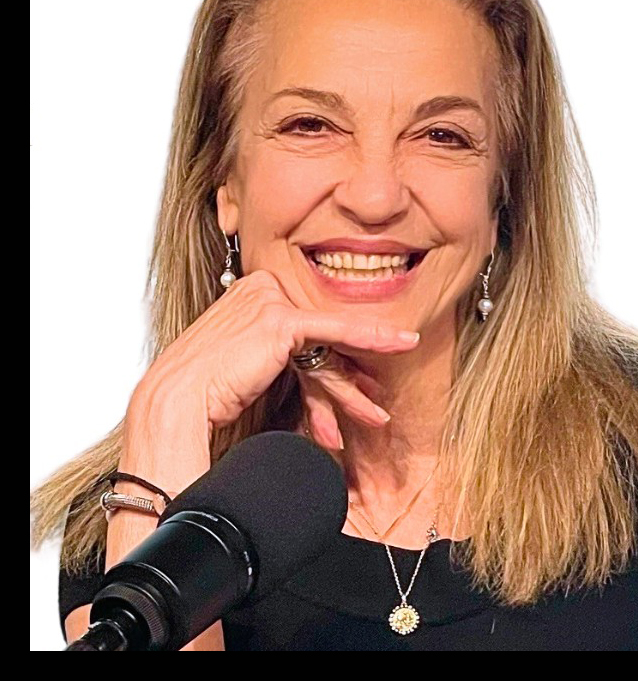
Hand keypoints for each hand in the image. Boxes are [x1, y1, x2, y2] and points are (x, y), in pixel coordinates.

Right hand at [136, 269, 419, 437]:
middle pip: (317, 337)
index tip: (354, 382)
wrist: (176, 401)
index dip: (330, 358)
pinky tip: (400, 342)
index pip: (302, 327)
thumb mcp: (244, 363)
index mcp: (250, 295)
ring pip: (328, 341)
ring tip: (380, 408)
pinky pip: (335, 330)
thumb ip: (272, 354)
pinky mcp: (280, 319)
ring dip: (353, 386)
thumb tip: (304, 367)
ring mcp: (270, 300)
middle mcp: (261, 289)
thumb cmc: (203, 391)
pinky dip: (371, 337)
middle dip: (346, 375)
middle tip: (373, 395)